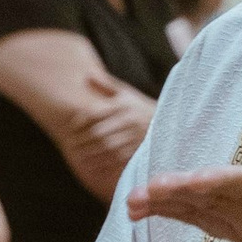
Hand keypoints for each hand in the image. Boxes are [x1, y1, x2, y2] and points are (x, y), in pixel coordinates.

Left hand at [66, 84, 155, 198]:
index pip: (95, 114)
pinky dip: (104, 164)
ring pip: (107, 148)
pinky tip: (93, 166)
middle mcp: (130, 120)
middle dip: (82, 140)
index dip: (80, 121)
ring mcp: (136, 137)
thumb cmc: (141, 108)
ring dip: (90, 154)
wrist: (170, 124)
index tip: (71, 127)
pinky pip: (118, 160)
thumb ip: (107, 85)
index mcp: (124, 105)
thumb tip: (86, 75)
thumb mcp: (126, 93)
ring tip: (79, 156)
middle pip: (99, 133)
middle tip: (70, 145)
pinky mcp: (140, 152)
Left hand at [129, 110, 241, 241]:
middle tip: (151, 189)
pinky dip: (165, 212)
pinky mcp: (226, 225)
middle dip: (182, 194)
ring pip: (198, 212)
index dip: (225, 183)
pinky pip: (193, 218)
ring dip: (165, 205)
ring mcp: (240, 223)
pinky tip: (138, 207)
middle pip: (216, 200)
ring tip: (134, 201)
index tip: (200, 180)